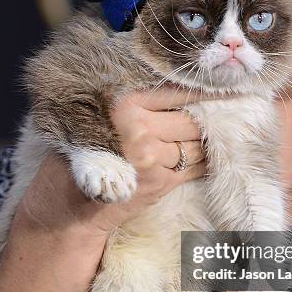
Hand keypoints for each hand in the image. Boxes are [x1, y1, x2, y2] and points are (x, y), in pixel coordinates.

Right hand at [12, 86, 209, 242]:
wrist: (67, 203)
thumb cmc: (81, 154)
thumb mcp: (95, 115)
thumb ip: (132, 102)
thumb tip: (177, 88)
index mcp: (124, 105)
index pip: (175, 91)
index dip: (203, 90)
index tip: (224, 87)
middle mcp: (140, 130)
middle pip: (190, 120)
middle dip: (206, 119)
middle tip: (220, 115)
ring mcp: (153, 159)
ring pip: (196, 144)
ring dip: (203, 142)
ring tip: (210, 136)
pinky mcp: (161, 183)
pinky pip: (196, 167)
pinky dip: (204, 161)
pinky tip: (206, 157)